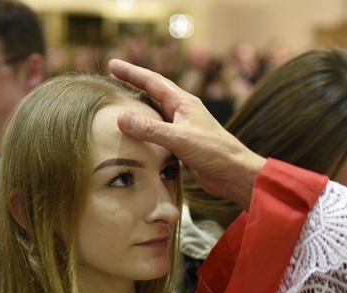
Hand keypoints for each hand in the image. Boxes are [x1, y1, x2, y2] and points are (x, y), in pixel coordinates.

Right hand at [108, 59, 265, 210]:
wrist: (234, 174)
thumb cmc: (214, 152)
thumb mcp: (180, 139)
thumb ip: (151, 129)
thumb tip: (122, 117)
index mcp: (183, 103)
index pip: (152, 82)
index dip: (131, 73)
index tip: (112, 65)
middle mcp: (181, 112)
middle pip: (152, 92)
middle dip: (132, 84)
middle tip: (111, 78)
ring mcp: (181, 128)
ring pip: (154, 112)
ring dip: (137, 106)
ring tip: (119, 103)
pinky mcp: (181, 145)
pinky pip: (157, 132)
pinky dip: (143, 129)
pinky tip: (134, 134)